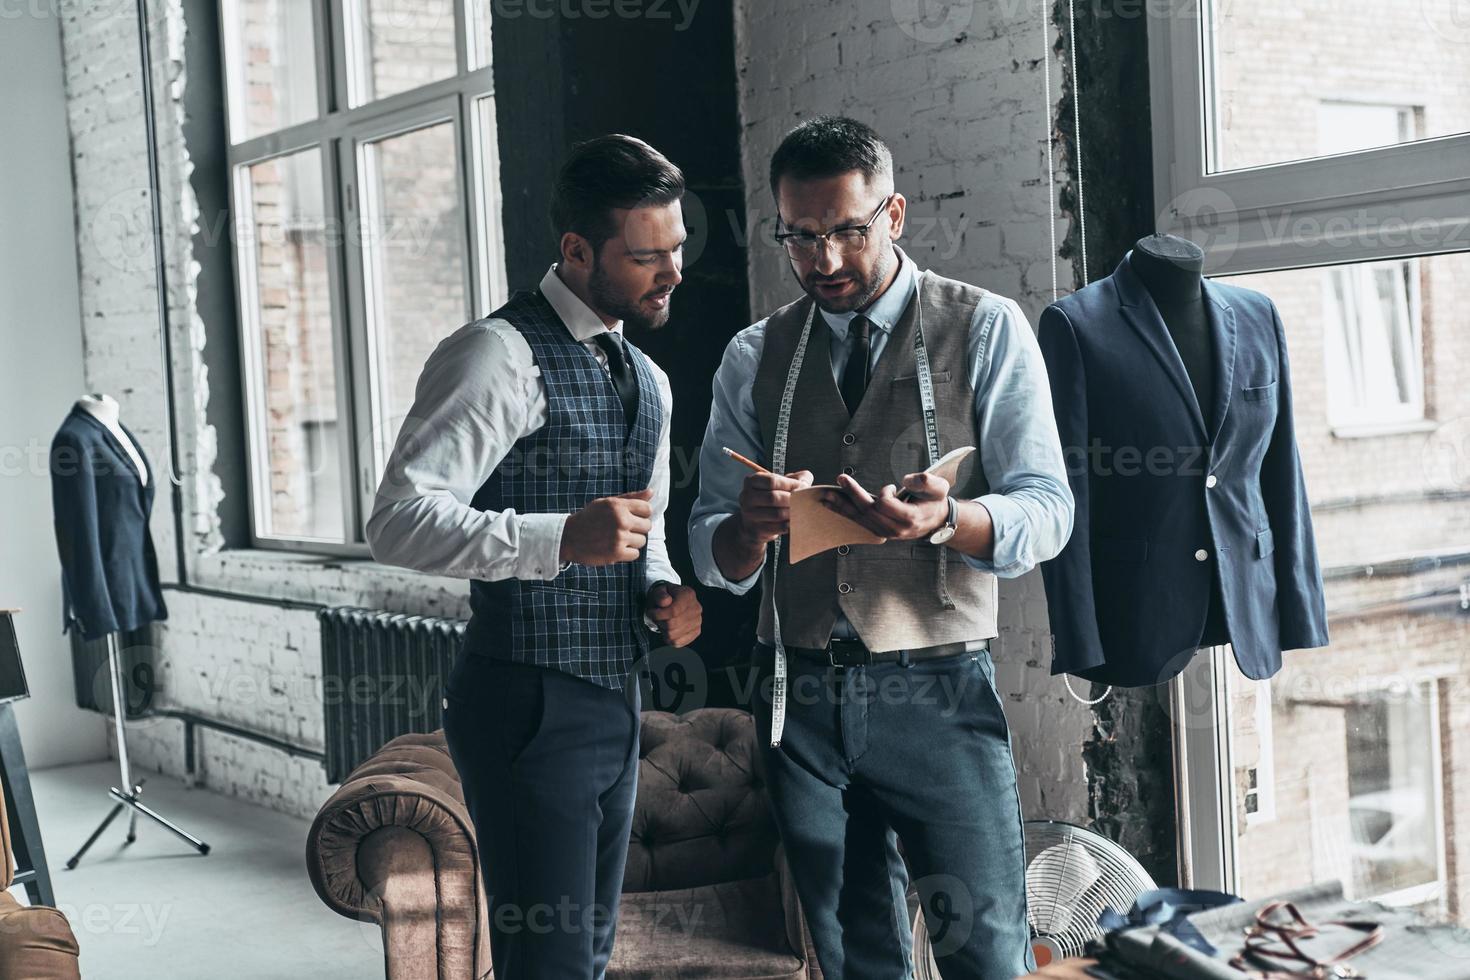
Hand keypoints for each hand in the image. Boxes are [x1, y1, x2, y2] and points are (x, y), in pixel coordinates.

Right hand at [560, 488, 652, 565]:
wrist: (569, 537)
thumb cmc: (590, 518)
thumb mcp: (607, 503)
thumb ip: (631, 498)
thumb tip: (651, 492)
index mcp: (618, 505)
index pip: (647, 509)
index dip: (642, 514)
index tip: (633, 518)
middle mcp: (620, 520)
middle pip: (647, 526)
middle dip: (638, 528)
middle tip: (623, 529)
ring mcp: (619, 537)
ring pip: (642, 541)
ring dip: (632, 542)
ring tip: (618, 539)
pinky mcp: (616, 553)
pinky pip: (635, 554)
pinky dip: (627, 553)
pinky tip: (616, 548)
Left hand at [645, 582, 702, 646]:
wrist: (672, 601)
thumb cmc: (665, 596)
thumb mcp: (658, 591)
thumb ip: (660, 595)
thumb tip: (666, 601)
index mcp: (688, 595)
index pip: (674, 611)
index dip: (659, 614)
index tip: (651, 612)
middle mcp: (696, 608)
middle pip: (672, 624)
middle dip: (660, 622)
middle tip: (657, 617)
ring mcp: (697, 621)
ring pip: (673, 635)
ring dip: (663, 630)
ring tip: (663, 621)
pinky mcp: (695, 632)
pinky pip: (677, 642)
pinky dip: (668, 638)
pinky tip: (668, 629)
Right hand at [732, 469, 814, 545]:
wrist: (753, 525)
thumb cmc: (770, 501)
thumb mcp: (778, 485)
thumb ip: (795, 478)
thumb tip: (806, 478)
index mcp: (751, 482)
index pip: (772, 481)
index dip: (790, 483)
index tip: (802, 486)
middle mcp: (746, 497)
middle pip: (774, 497)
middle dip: (793, 499)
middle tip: (804, 501)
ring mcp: (749, 515)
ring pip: (777, 514)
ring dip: (793, 512)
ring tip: (801, 510)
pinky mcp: (756, 530)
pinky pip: (778, 527)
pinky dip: (790, 524)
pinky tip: (794, 521)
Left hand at [819, 471, 950, 540]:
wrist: (936, 520)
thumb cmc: (935, 500)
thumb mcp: (939, 487)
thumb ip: (925, 481)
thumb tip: (906, 480)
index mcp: (909, 518)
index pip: (885, 505)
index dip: (884, 493)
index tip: (892, 486)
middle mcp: (895, 529)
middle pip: (868, 511)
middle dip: (852, 494)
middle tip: (840, 479)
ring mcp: (886, 532)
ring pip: (860, 519)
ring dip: (842, 506)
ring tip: (826, 495)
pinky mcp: (878, 531)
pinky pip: (859, 522)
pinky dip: (846, 512)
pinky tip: (833, 504)